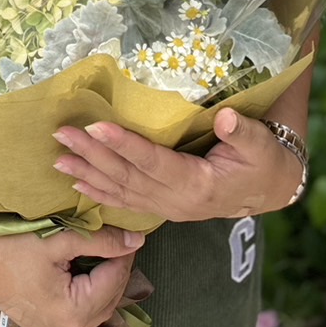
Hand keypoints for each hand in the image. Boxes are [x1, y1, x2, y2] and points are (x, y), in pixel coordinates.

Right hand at [0, 218, 143, 326]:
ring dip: (109, 293)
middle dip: (117, 270)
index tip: (128, 236)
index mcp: (72, 309)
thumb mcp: (59, 240)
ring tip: (115, 267)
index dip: (124, 255)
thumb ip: (101, 241)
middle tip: (121, 245)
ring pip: (98, 315)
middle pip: (109, 299)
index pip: (114, 279)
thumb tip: (135, 240)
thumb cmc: (13, 248)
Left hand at [51, 109, 303, 222]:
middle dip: (93, 155)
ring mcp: (167, 207)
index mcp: (197, 184)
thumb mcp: (261, 145)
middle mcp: (176, 201)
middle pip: (128, 177)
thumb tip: (226, 119)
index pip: (153, 162)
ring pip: (121, 192)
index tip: (96, 126)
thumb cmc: (263, 161)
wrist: (267, 189)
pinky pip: (125, 202)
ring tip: (58, 158)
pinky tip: (77, 183)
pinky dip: (99, 193)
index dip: (124, 145)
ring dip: (88, 174)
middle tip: (64, 134)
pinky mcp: (162, 206)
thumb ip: (243, 133)